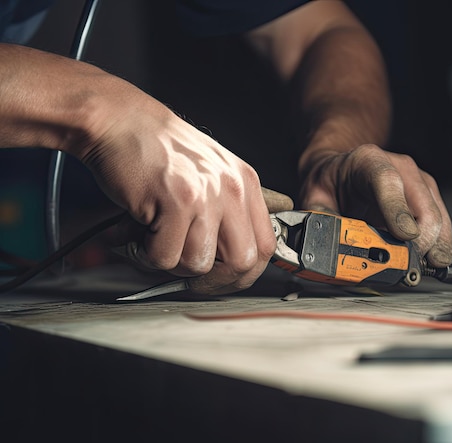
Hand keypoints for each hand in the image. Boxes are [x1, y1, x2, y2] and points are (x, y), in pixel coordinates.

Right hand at [77, 83, 292, 293]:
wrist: (118, 120)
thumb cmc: (155, 148)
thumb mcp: (208, 173)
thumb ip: (224, 211)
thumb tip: (227, 261)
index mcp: (245, 183)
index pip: (266, 245)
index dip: (244, 273)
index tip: (222, 279)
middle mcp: (232, 188)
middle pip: (243, 262)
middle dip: (213, 280)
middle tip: (185, 274)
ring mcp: (207, 195)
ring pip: (199, 264)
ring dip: (169, 262)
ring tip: (150, 240)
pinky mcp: (177, 201)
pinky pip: (165, 257)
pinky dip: (144, 254)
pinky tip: (135, 233)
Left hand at [299, 144, 451, 266]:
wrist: (342, 172)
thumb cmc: (331, 181)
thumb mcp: (314, 196)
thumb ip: (319, 219)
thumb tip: (326, 245)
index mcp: (367, 161)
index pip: (388, 181)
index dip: (397, 210)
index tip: (404, 236)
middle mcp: (400, 167)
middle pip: (422, 204)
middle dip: (420, 241)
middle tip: (407, 265)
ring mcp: (418, 181)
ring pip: (438, 216)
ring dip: (433, 247)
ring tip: (419, 268)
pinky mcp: (429, 197)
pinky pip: (442, 224)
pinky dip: (437, 246)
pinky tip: (429, 261)